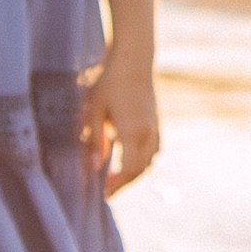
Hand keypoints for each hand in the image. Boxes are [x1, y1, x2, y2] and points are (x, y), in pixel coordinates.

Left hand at [85, 52, 159, 194]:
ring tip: (118, 178)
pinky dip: (143, 159)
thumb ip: (95, 140)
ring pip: (150, 160)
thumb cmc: (109, 81)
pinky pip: (154, 148)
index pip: (128, 169)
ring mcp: (155, 126)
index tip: (104, 193)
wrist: (133, 58)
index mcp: (132, 131)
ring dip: (135, 172)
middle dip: (125, 183)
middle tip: (108, 191)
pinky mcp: (156, 120)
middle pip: (140, 169)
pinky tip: (130, 159)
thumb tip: (95, 166)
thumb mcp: (94, 110)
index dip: (117, 184)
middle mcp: (148, 132)